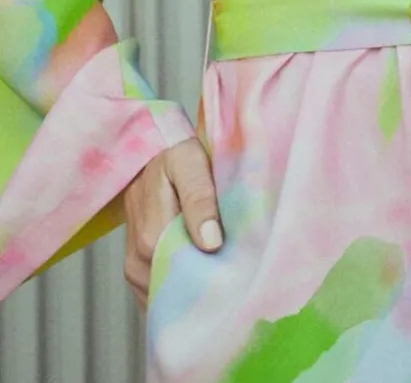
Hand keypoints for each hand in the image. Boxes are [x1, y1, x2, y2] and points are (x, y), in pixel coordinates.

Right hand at [123, 138, 222, 308]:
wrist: (151, 151)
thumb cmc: (174, 154)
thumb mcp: (190, 164)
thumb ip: (200, 199)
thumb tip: (211, 242)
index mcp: (151, 237)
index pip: (185, 280)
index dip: (214, 282)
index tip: (240, 278)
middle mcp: (137, 260)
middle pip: (177, 292)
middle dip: (207, 289)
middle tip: (238, 280)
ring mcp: (135, 268)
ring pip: (169, 295)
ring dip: (195, 290)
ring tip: (224, 278)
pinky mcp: (137, 269)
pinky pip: (161, 292)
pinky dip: (182, 290)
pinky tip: (203, 277)